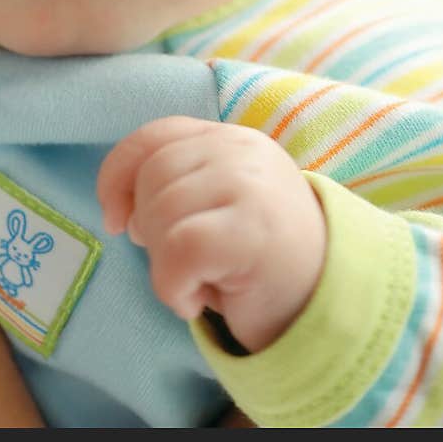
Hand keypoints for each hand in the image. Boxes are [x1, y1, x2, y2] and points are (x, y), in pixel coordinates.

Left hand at [98, 116, 326, 354]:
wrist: (329, 305)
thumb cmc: (262, 262)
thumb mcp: (219, 207)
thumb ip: (177, 188)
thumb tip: (122, 214)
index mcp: (231, 139)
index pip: (155, 135)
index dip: (119, 173)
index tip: (113, 218)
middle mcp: (241, 151)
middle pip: (151, 177)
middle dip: (148, 230)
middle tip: (183, 263)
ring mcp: (249, 186)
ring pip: (159, 216)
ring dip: (164, 266)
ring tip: (200, 281)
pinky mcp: (250, 230)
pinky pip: (177, 253)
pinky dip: (174, 288)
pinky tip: (200, 302)